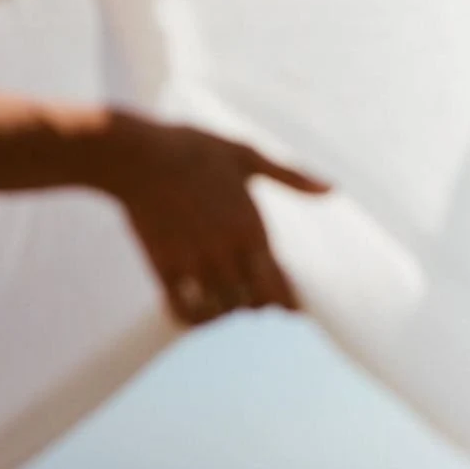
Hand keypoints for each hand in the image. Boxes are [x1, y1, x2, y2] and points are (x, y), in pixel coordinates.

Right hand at [98, 116, 330, 324]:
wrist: (137, 157)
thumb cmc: (193, 150)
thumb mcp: (246, 155)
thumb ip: (290, 177)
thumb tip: (333, 190)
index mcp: (251, 229)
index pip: (279, 288)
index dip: (284, 302)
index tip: (282, 303)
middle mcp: (226, 253)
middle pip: (251, 304)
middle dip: (252, 303)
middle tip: (247, 294)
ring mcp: (194, 265)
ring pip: (220, 312)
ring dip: (222, 310)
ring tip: (219, 300)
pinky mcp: (165, 271)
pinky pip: (185, 313)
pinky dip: (192, 319)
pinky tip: (193, 309)